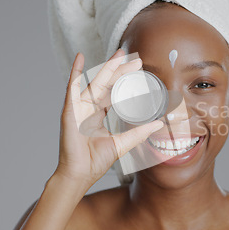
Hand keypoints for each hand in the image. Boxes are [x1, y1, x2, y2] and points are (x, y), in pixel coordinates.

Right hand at [55, 50, 163, 186]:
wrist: (80, 174)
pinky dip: (75, 72)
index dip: (124, 80)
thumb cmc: (95, 161)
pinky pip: (71, 88)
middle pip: (106, 84)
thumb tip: (158, 124)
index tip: (138, 69)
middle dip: (121, 70)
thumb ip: (139, 132)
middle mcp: (88, 108)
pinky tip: (80, 58)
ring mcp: (78, 108)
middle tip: (137, 59)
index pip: (112, 91)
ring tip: (120, 55)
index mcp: (97, 114)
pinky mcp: (70, 111)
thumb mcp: (122, 144)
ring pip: (95, 83)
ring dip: (107, 68)